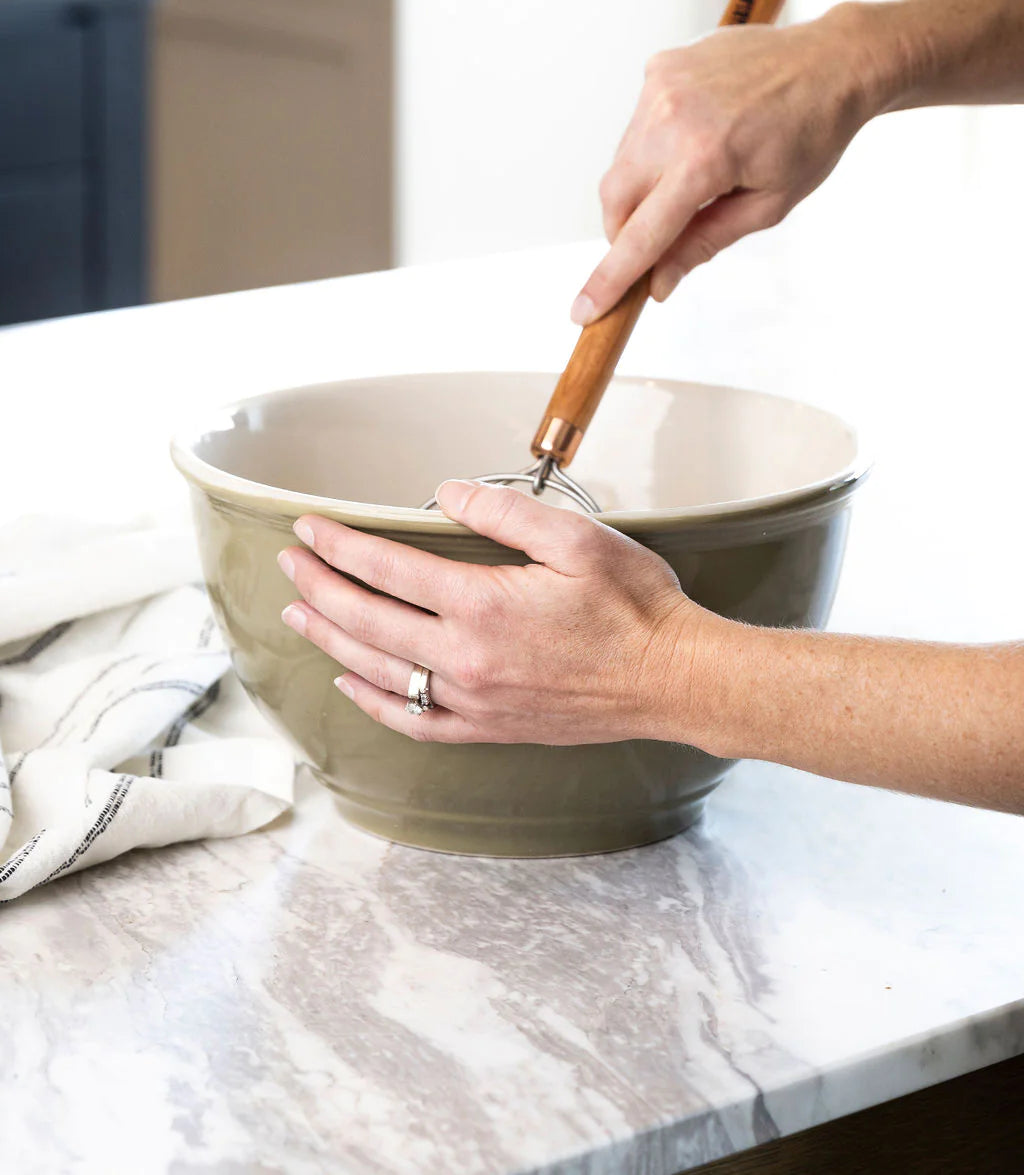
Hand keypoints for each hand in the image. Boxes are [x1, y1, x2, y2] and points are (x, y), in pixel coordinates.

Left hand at [276, 480, 718, 745]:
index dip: (338, 544)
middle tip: (288, 562)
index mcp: (481, 604)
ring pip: (377, 670)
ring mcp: (473, 700)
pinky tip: (350, 683)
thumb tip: (446, 493)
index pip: (385, 568)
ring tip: (299, 613)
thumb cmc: (634, 606)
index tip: (307, 527)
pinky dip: (372, 701)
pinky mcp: (489, 727)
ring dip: (330, 638)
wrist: (673, 680)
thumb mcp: (577, 539)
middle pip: (366, 619)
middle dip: (319, 586)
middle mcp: (465, 658)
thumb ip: (504, 513)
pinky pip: (412, 720)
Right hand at [572, 6, 883, 322]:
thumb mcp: (767, 206)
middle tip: (656, 245)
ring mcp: (661, 88)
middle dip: (625, 233)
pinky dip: (653, 149)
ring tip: (694, 178)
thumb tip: (658, 283)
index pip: (642, 235)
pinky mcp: (659, 69)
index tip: (584, 310)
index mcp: (704, 158)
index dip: (610, 279)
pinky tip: (696, 138)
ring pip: (621, 164)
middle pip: (614, 200)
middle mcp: (672, 117)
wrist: (832, 61)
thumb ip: (704, 243)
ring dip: (642, 188)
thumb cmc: (811, 135)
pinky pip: (636, 128)